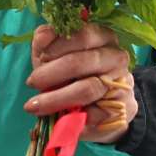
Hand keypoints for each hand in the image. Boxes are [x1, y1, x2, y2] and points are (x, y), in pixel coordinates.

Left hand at [26, 23, 137, 141]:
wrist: (101, 103)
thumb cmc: (74, 72)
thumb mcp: (56, 51)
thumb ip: (46, 40)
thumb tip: (43, 37)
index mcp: (103, 36)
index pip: (82, 35)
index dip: (58, 46)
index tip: (41, 57)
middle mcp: (117, 58)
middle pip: (82, 62)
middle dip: (51, 73)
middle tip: (31, 82)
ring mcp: (122, 84)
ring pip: (87, 89)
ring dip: (56, 98)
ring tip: (34, 105)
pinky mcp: (123, 109)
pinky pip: (94, 114)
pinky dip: (73, 118)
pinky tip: (58, 120)